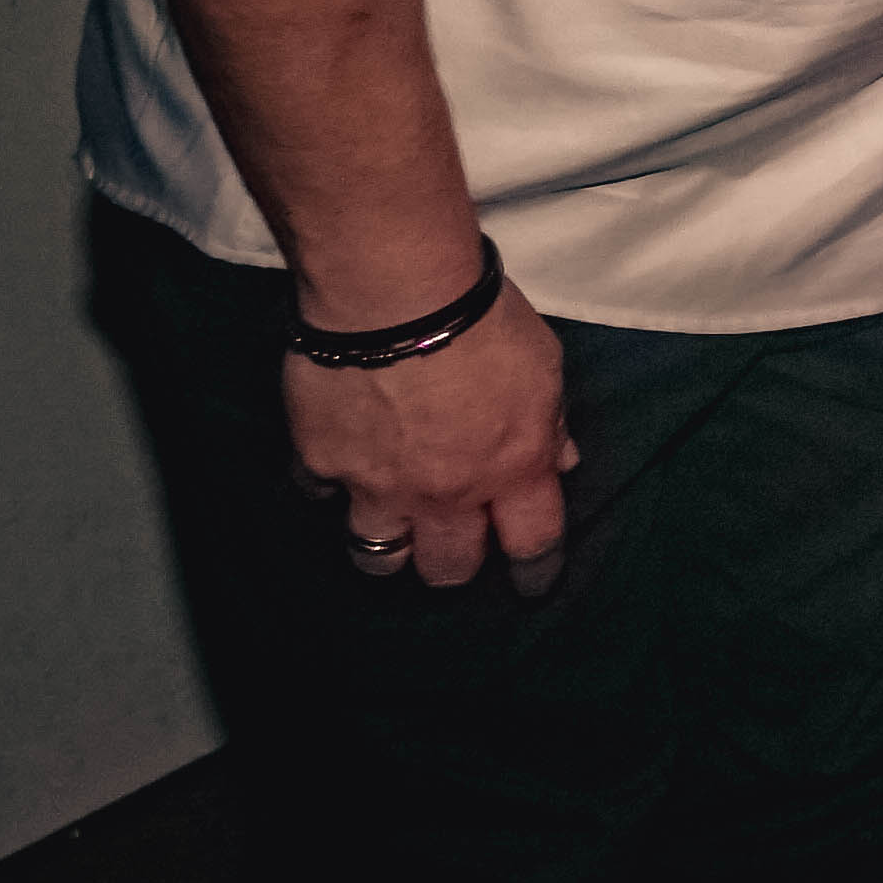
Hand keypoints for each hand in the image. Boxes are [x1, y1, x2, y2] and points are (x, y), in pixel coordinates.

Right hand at [288, 283, 573, 591]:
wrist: (396, 296)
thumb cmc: (483, 320)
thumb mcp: (544, 366)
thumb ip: (549, 424)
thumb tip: (559, 460)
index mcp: (511, 469)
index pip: (533, 544)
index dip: (535, 571)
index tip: (532, 585)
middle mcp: (445, 492)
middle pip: (448, 566)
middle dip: (454, 566)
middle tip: (452, 549)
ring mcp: (378, 485)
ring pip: (377, 554)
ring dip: (387, 548)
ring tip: (390, 536)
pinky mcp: (322, 463)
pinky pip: (323, 495)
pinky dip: (331, 487)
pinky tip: (337, 470)